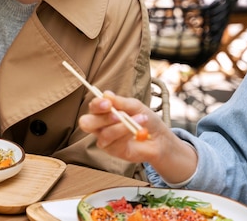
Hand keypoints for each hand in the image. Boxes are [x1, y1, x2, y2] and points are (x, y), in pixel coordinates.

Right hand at [79, 91, 196, 184]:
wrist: (160, 138)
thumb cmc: (145, 120)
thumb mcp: (135, 106)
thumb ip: (120, 102)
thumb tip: (106, 94)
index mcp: (103, 112)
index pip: (92, 107)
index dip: (96, 104)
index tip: (108, 102)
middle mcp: (100, 126)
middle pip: (86, 123)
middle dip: (101, 118)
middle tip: (116, 114)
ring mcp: (105, 139)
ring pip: (104, 133)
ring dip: (122, 126)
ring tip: (140, 119)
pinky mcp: (112, 151)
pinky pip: (114, 143)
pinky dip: (127, 134)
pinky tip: (138, 131)